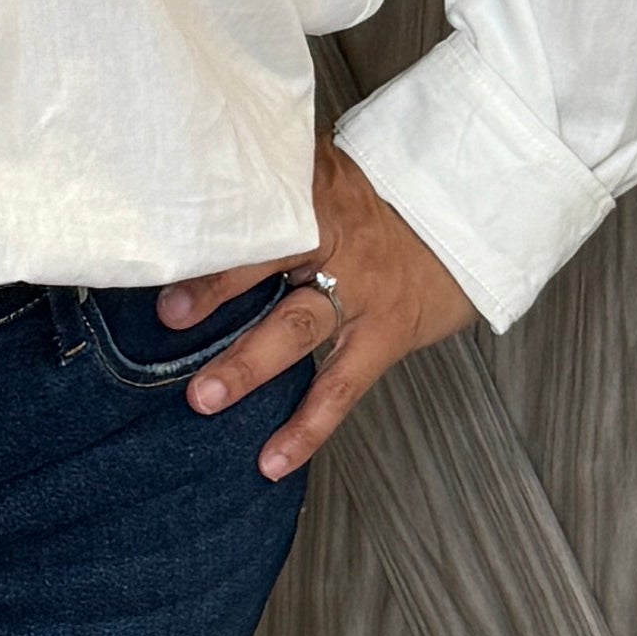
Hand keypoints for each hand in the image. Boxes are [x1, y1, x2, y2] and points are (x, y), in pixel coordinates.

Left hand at [155, 136, 474, 479]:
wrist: (465, 219)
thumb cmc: (380, 201)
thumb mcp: (328, 174)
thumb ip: (276, 179)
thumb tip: (199, 181)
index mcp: (316, 194)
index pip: (261, 205)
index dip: (218, 223)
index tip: (171, 239)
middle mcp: (338, 240)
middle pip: (274, 260)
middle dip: (220, 288)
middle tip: (171, 315)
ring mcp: (363, 292)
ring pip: (299, 328)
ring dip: (250, 364)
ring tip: (205, 397)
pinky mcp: (385, 335)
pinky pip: (341, 386)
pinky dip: (307, 427)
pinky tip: (273, 460)